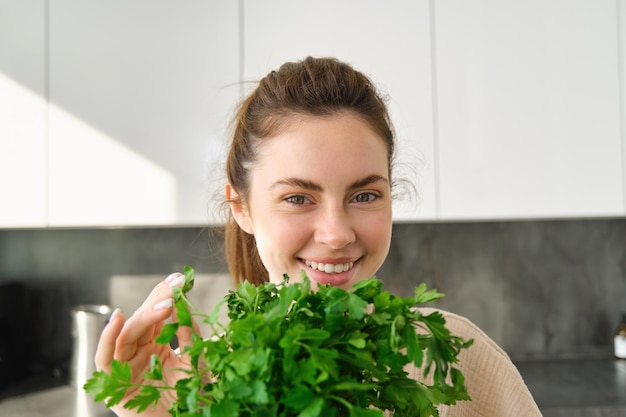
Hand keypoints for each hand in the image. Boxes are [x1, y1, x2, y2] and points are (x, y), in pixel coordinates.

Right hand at [94, 273, 197, 416]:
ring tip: (164, 303)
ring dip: (144, 316)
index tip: (181, 278)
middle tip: (174, 284)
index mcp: (158, 347)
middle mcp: (139, 354)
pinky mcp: (113, 386)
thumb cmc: (194, 399)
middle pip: (142, 321)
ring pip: (126, 335)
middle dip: (157, 299)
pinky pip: (103, 359)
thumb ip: (187, 332)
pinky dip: (107, 338)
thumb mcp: (195, 359)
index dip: (166, 295)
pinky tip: (118, 318)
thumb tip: (181, 301)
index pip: (158, 316)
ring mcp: (125, 368)